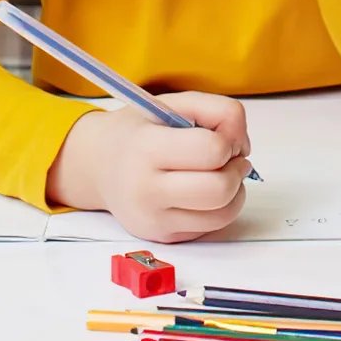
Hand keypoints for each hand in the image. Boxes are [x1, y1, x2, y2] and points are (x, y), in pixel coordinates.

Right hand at [46, 92, 253, 243]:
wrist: (98, 166)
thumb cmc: (141, 130)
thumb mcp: (175, 103)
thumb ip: (220, 110)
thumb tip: (243, 146)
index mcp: (146, 149)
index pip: (211, 150)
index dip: (228, 140)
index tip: (220, 135)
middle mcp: (145, 190)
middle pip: (220, 189)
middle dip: (236, 170)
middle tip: (229, 157)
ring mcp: (153, 220)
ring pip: (222, 215)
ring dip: (235, 191)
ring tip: (222, 173)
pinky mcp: (163, 237)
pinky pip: (211, 228)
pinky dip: (221, 208)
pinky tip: (207, 191)